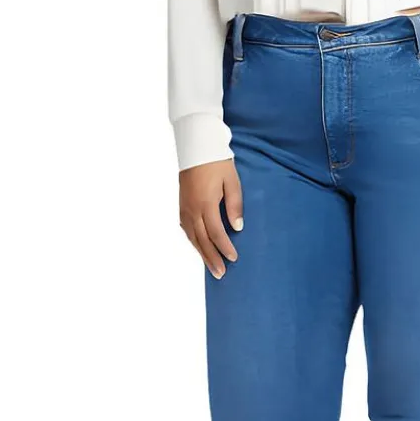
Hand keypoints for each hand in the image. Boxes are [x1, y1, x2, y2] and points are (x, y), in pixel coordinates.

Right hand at [179, 159, 242, 278]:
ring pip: (192, 237)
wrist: (196, 146)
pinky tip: (199, 247)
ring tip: (211, 267)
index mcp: (206, 203)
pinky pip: (186, 229)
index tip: (234, 258)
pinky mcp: (182, 205)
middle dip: (212, 258)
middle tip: (220, 274)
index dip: (225, 247)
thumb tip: (237, 227)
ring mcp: (184, 208)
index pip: (216, 233)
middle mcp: (192, 209)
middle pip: (202, 240)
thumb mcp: (232, 181)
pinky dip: (193, 241)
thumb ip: (235, 205)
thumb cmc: (217, 162)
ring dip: (202, 253)